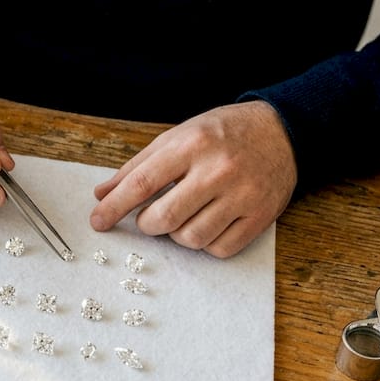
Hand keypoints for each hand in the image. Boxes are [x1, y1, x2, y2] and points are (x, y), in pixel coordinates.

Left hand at [89, 100, 296, 257]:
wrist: (282, 131)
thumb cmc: (223, 133)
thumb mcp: (178, 136)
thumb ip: (139, 166)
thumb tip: (102, 194)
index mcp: (192, 145)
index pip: (143, 183)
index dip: (114, 207)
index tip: (97, 222)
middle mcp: (218, 170)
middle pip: (165, 218)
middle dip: (147, 224)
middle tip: (148, 218)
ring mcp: (242, 195)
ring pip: (191, 238)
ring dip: (176, 235)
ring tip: (182, 217)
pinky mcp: (261, 216)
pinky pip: (220, 249)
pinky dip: (205, 244)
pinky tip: (207, 224)